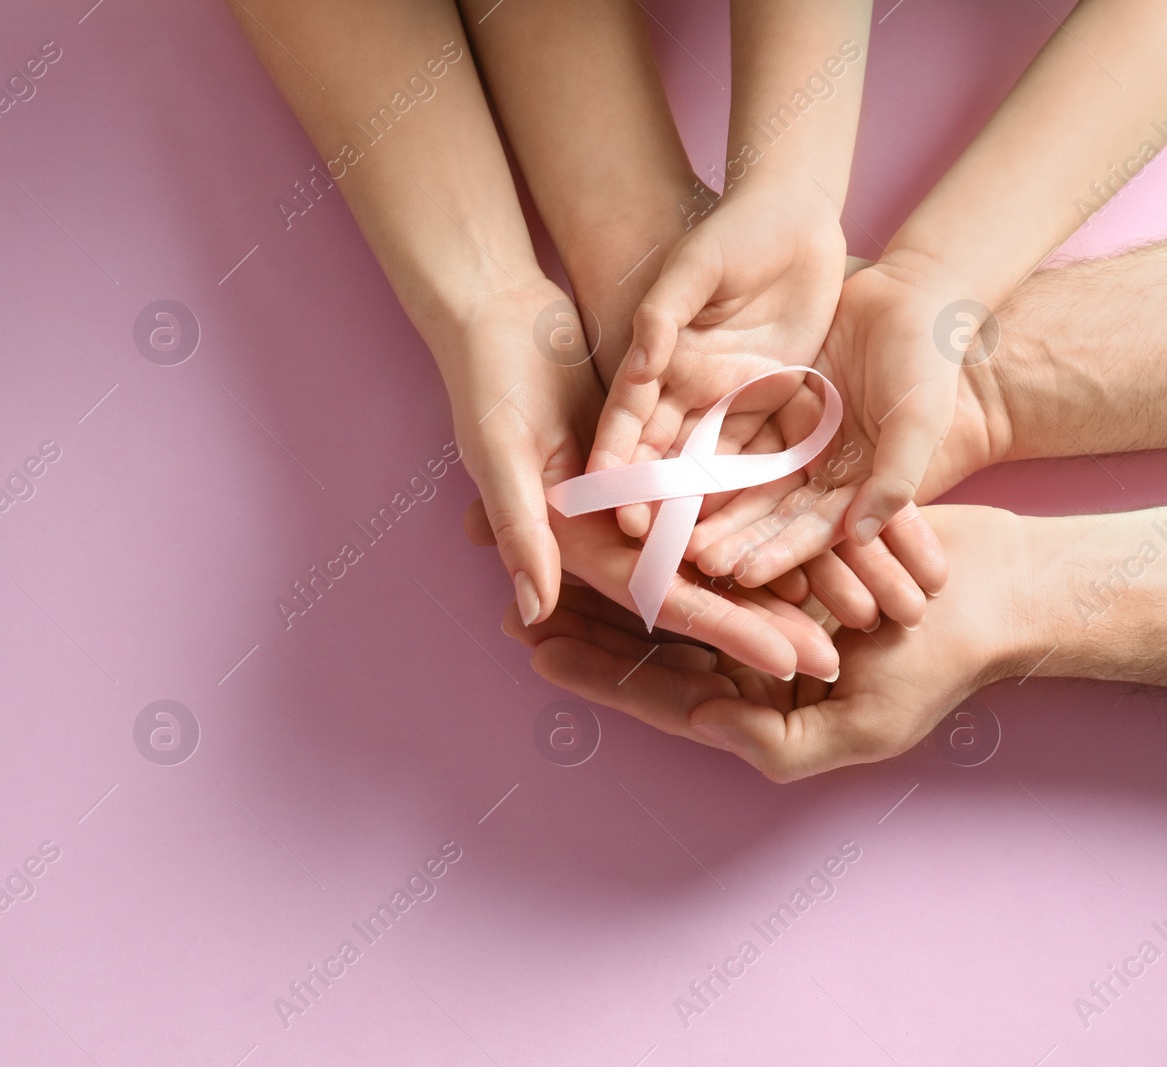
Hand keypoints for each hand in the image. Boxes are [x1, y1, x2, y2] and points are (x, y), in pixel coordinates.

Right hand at [438, 274, 837, 679]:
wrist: (495, 313)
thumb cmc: (488, 378)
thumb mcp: (502, 449)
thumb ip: (520, 527)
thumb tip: (534, 611)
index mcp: (575, 538)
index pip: (660, 592)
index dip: (725, 628)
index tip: (787, 663)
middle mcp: (613, 528)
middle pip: (700, 582)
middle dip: (765, 621)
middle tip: (834, 659)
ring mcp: (642, 493)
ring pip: (720, 541)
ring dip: (777, 573)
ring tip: (845, 608)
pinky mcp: (665, 451)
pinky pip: (723, 488)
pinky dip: (766, 509)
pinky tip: (822, 529)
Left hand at [513, 505, 1041, 781]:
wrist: (999, 596)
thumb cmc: (940, 670)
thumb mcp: (861, 724)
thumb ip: (773, 738)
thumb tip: (697, 723)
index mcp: (746, 696)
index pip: (651, 688)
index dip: (592, 672)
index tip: (532, 647)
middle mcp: (737, 646)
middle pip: (641, 634)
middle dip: (580, 614)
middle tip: (514, 588)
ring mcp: (750, 593)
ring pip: (660, 580)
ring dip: (608, 563)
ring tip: (550, 537)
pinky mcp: (769, 541)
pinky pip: (702, 533)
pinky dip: (661, 520)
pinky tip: (618, 495)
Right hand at [589, 182, 848, 538]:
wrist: (797, 216)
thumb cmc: (735, 232)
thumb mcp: (692, 266)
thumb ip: (661, 313)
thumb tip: (639, 362)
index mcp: (656, 363)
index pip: (628, 424)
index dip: (618, 460)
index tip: (607, 498)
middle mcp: (686, 393)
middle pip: (666, 459)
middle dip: (657, 502)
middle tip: (650, 546)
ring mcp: (731, 401)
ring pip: (712, 466)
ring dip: (707, 509)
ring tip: (708, 554)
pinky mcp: (776, 400)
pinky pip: (766, 452)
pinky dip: (759, 489)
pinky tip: (761, 526)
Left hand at [684, 254, 1009, 612]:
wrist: (910, 296)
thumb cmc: (925, 361)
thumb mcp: (917, 421)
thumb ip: (894, 479)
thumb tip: (862, 536)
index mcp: (862, 483)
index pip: (816, 529)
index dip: (781, 552)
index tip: (744, 574)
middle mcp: (825, 469)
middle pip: (775, 512)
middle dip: (737, 538)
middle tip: (695, 559)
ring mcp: (798, 439)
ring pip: (750, 480)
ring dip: (717, 506)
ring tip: (677, 527)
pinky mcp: (775, 406)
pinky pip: (738, 435)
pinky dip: (712, 456)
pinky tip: (679, 474)